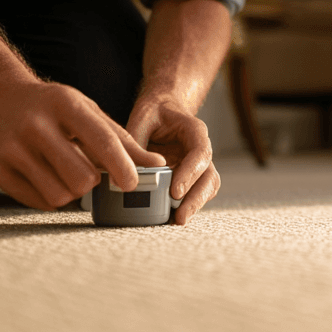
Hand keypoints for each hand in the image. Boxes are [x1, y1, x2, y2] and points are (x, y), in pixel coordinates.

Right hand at [0, 81, 165, 210]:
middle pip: (81, 177)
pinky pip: (38, 202)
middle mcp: (34, 124)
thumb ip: (121, 139)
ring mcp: (10, 147)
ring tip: (65, 173)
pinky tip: (46, 177)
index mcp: (64, 104)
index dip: (121, 166)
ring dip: (71, 192)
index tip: (132, 184)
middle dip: (92, 183)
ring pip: (60, 195)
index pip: (100, 140)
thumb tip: (157, 164)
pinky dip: (50, 197)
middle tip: (88, 174)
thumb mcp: (87, 112)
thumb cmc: (53, 108)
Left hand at [127, 92, 218, 224]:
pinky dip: (187, 205)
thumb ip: (135, 145)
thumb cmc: (153, 112)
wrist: (162, 110)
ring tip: (176, 221)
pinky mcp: (190, 176)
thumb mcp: (141, 119)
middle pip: (209, 175)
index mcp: (194, 130)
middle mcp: (201, 149)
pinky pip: (195, 192)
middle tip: (179, 217)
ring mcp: (198, 165)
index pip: (200, 152)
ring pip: (207, 187)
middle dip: (196, 198)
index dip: (190, 172)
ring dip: (194, 205)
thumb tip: (123, 175)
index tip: (175, 191)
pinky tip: (172, 217)